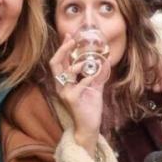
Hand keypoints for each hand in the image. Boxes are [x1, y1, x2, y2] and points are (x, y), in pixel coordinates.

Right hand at [49, 34, 108, 153]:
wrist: (89, 126)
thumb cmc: (90, 107)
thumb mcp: (95, 87)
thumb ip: (98, 74)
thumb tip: (106, 60)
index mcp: (64, 81)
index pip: (60, 61)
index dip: (63, 47)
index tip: (70, 35)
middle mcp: (61, 86)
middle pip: (55, 63)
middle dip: (63, 50)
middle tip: (72, 40)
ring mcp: (65, 93)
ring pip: (65, 73)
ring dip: (77, 64)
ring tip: (87, 61)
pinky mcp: (72, 100)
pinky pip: (79, 84)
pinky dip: (88, 77)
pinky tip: (96, 73)